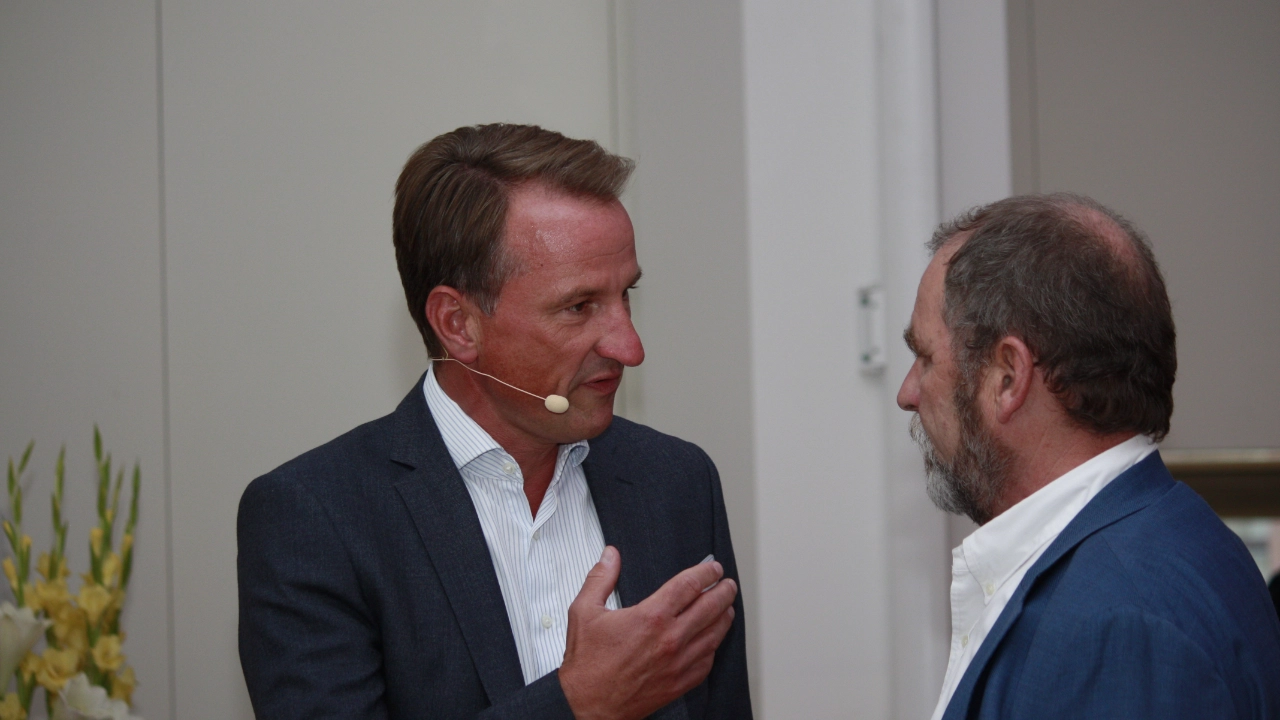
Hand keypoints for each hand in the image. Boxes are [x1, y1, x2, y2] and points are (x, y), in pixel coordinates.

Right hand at [559, 546, 737, 719]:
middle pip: (710, 607)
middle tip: (727, 584)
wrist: (588, 705)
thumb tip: (610, 556)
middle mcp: (670, 639)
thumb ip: (600, 579)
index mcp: (651, 617)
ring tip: (727, 608)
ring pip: (715, 635)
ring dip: (724, 617)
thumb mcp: (584, 612)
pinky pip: (707, 662)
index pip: (689, 586)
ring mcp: (678, 663)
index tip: (712, 568)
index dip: (706, 573)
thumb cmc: (587, 664)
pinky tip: (712, 641)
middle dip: (723, 592)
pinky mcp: (679, 683)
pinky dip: (713, 648)